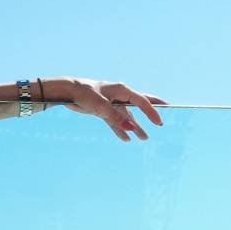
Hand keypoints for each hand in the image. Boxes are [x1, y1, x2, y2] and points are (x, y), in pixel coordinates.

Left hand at [51, 77, 167, 141]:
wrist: (67, 92)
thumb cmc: (84, 93)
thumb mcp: (100, 106)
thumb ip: (116, 117)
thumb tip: (131, 128)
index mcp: (122, 90)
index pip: (141, 101)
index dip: (152, 112)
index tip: (159, 122)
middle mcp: (120, 96)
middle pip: (140, 104)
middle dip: (151, 113)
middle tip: (162, 121)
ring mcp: (112, 103)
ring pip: (127, 117)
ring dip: (135, 127)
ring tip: (145, 138)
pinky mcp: (103, 110)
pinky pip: (115, 122)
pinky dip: (120, 130)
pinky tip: (126, 139)